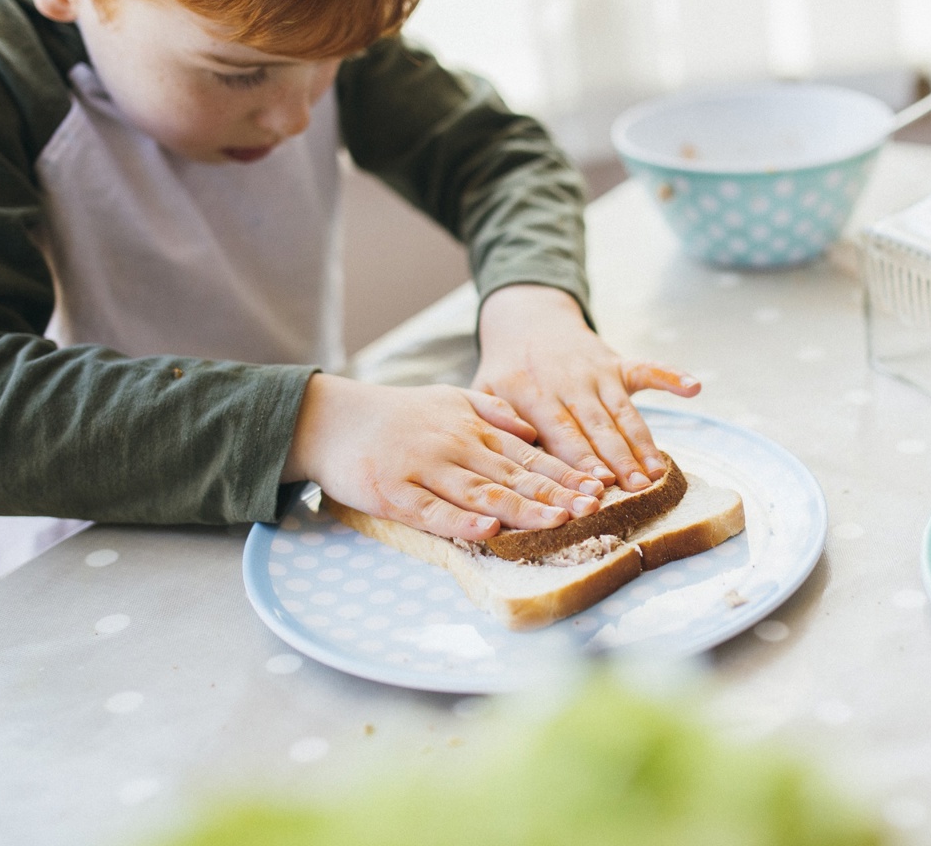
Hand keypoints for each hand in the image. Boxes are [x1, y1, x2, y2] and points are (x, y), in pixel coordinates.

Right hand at [281, 374, 605, 539]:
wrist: (332, 418)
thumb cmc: (396, 413)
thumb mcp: (449, 398)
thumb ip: (493, 412)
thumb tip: (535, 429)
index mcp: (472, 429)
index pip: (529, 454)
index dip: (565, 473)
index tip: (598, 488)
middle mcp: (455, 448)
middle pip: (513, 476)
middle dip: (556, 494)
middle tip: (593, 509)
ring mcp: (424, 471)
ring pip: (480, 494)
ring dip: (521, 510)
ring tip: (556, 522)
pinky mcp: (394, 493)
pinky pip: (432, 512)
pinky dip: (460, 523)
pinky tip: (487, 533)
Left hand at [473, 284, 699, 490]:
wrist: (526, 320)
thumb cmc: (503, 370)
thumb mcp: (481, 391)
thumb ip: (494, 422)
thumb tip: (511, 456)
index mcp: (532, 392)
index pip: (560, 432)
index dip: (581, 459)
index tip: (599, 484)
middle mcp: (568, 381)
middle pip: (597, 426)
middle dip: (618, 459)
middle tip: (636, 488)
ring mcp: (597, 371)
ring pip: (623, 412)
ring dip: (642, 442)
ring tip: (658, 473)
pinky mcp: (617, 363)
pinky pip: (647, 369)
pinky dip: (671, 376)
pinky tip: (695, 387)